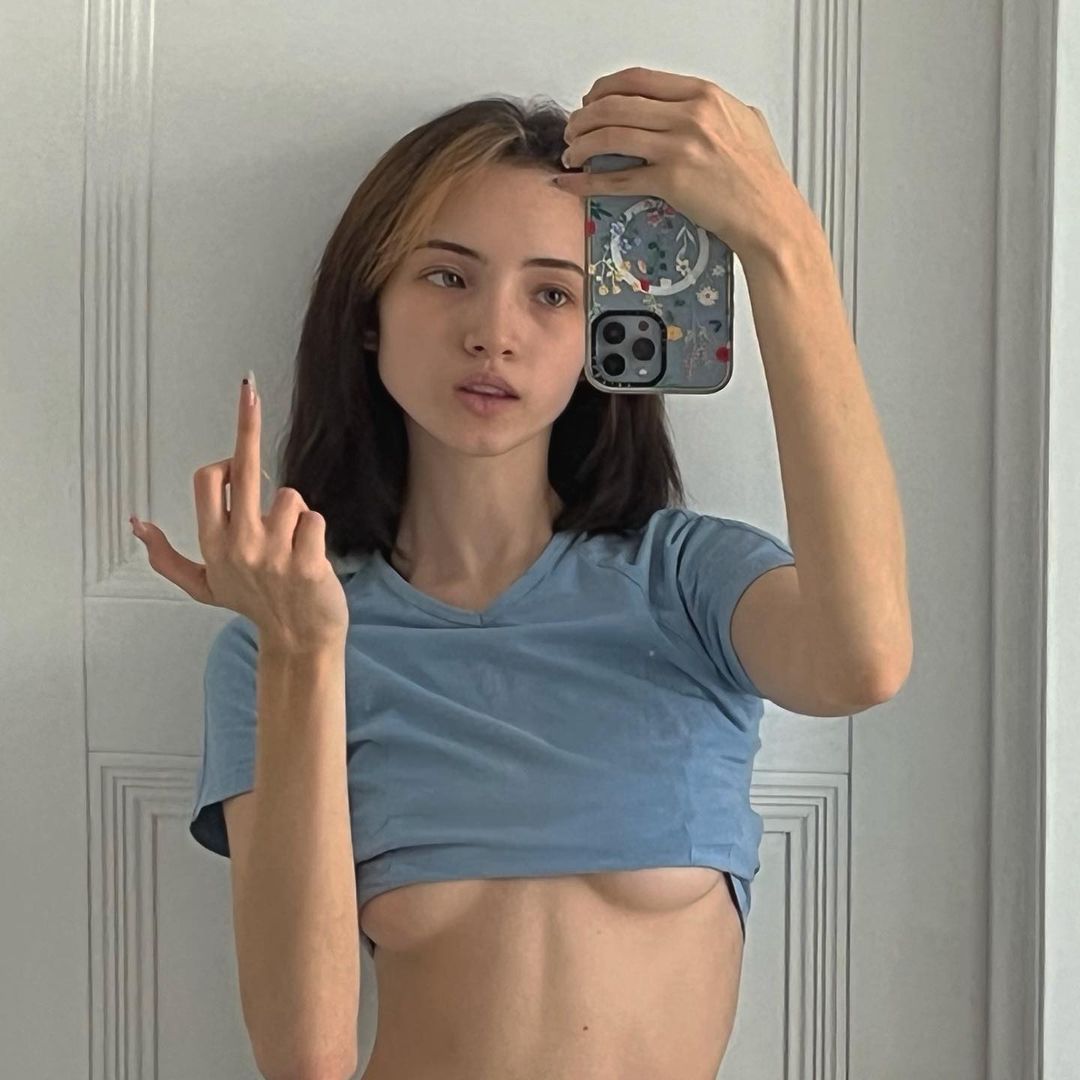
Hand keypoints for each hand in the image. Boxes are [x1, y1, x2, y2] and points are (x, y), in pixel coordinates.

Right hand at [129, 375, 348, 653]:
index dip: (224, 459)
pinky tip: (311, 558)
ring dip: (296, 516)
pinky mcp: (306, 563)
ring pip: (290, 497)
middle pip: (241, 468)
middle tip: (248, 391)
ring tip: (292, 547)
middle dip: (245, 422)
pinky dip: (317, 532)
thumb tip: (136, 525)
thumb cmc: (256, 607)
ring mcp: (272, 554)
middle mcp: (239, 544)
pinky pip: (315, 518)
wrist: (299, 642)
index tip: (235, 448)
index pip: (209, 480)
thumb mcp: (204, 587)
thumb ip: (166, 557)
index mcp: (213, 543)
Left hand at [556, 66, 814, 263]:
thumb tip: (694, 106)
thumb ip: (716, 110)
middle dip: (585, 116)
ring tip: (570, 154)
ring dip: (580, 144)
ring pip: (610, 136)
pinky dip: (586, 180)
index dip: (606, 88)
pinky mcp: (669, 182)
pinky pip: (616, 178)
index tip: (593, 100)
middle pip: (617, 104)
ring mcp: (678, 148)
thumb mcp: (745, 124)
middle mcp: (689, 115)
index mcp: (705, 96)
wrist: (770, 216)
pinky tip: (571, 181)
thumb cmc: (762, 179)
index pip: (639, 79)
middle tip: (573, 129)